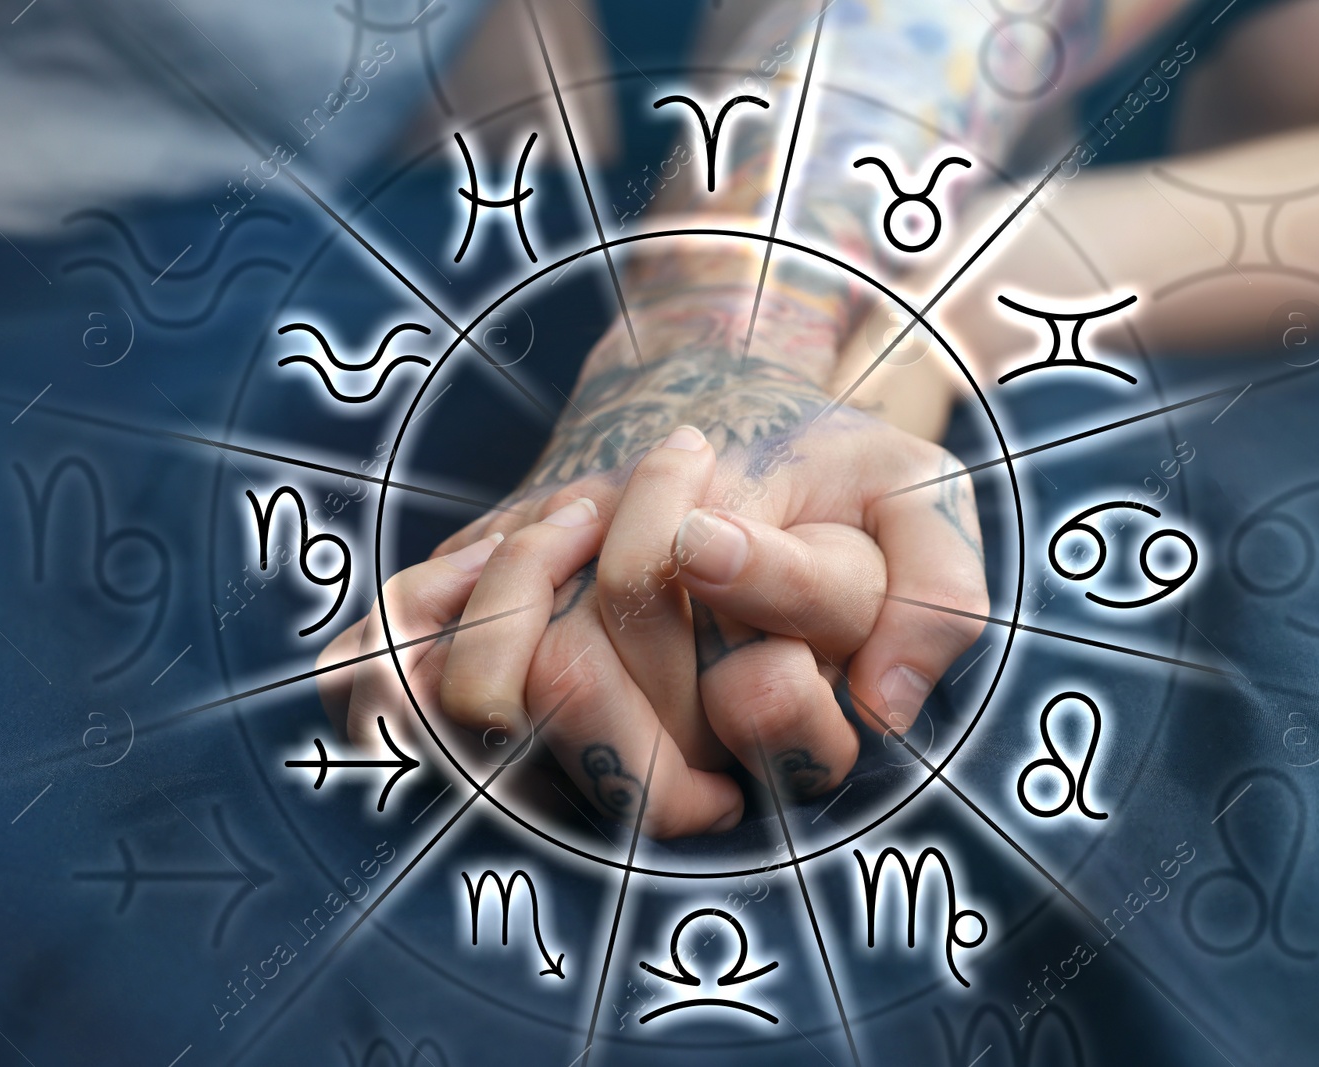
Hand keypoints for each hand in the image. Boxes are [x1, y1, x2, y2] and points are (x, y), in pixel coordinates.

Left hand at [320, 270, 989, 836]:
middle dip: (638, 578)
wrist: (713, 440)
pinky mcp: (457, 704)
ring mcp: (559, 751)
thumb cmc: (826, 485)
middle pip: (615, 741)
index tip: (714, 526)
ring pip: (490, 702)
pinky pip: (381, 689)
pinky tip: (495, 553)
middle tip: (680, 477)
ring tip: (588, 510)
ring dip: (533, 567)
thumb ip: (938, 598)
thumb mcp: (916, 504)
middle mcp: (670, 778)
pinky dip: (412, 613)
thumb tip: (879, 708)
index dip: (748, 611)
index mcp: (789, 751)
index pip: (764, 720)